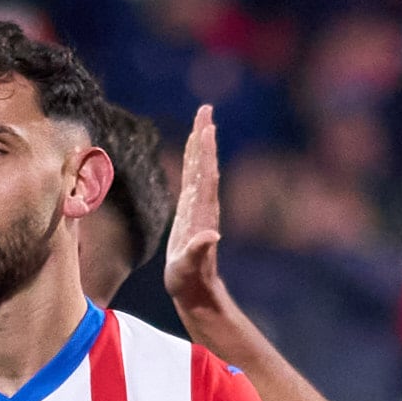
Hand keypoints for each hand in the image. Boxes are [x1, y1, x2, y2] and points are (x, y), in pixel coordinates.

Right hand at [163, 105, 227, 319]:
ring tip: (201, 121)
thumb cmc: (189, 281)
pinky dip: (194, 161)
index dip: (205, 150)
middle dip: (204, 137)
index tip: (206, 126)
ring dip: (200, 145)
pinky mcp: (192, 212)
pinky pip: (193, 179)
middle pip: (204, 164)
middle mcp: (203, 205)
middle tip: (206, 110)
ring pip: (200, 168)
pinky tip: (193, 151)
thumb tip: (212, 235)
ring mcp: (199, 208)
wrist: (196, 291)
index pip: (204, 174)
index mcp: (201, 212)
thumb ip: (199, 251)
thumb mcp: (191, 267)